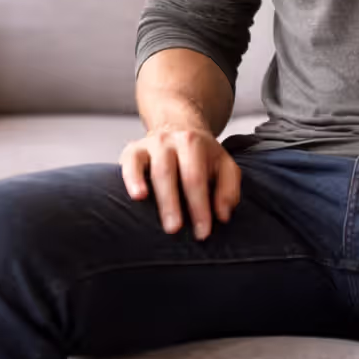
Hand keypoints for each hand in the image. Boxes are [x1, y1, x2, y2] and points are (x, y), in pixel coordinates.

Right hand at [120, 124, 241, 240]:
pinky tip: (137, 196)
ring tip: (153, 218)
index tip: (202, 232)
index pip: (196, 178)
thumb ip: (228, 189)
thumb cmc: (201, 156)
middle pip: (170, 173)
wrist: (177, 127)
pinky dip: (132, 179)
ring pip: (152, 170)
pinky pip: (129, 163)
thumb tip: (222, 215)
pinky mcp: (133, 150)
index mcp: (194, 143)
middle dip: (172, 203)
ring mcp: (150, 144)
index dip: (199, 206)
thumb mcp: (223, 165)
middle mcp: (170, 142)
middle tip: (175, 229)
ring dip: (156, 195)